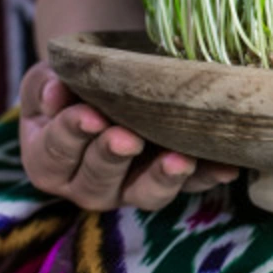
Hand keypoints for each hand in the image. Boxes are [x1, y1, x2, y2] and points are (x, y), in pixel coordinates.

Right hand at [19, 61, 239, 210]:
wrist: (109, 84)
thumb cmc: (73, 84)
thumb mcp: (51, 78)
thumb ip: (46, 86)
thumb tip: (55, 91)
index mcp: (50, 161)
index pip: (55, 153)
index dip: (71, 134)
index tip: (91, 116)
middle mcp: (89, 184)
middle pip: (98, 181)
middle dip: (113, 158)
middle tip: (129, 139)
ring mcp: (132, 188)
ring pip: (146, 194)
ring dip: (164, 178)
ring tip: (180, 160)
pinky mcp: (171, 182)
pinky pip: (192, 186)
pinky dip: (210, 175)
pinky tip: (226, 167)